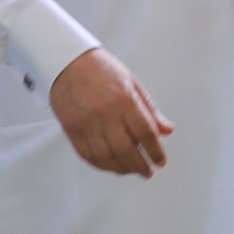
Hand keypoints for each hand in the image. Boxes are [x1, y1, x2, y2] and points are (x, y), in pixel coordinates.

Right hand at [50, 48, 173, 177]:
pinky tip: (111, 166)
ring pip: (105, 157)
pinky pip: (87, 155)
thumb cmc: (101, 70)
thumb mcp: (132, 83)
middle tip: (148, 172)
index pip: (145, 133)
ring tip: (131, 170)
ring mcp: (85, 124)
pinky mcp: (71, 129)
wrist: (66, 62)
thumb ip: (150, 109)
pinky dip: (101, 165)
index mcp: (124, 100)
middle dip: (140, 166)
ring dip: (121, 168)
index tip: (161, 161)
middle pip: (126, 150)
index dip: (155, 151)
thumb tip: (167, 130)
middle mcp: (104, 114)